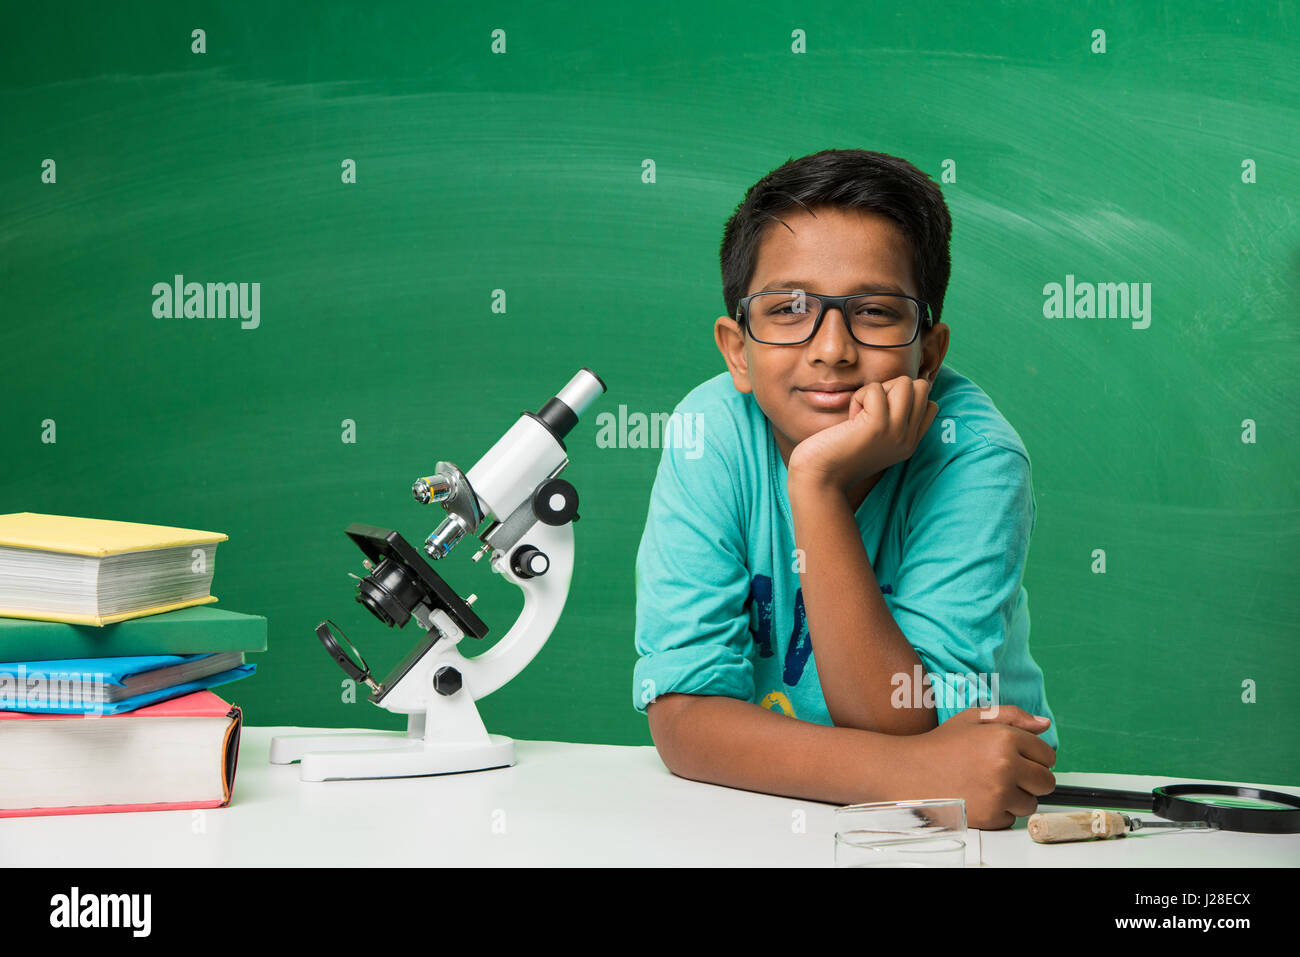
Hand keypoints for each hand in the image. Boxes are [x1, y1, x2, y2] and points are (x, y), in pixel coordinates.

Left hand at [787, 376, 938, 497]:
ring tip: (861, 412)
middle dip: (892, 388)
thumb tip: (897, 386)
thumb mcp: (874, 440)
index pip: (929, 405)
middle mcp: (908, 439)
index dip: (903, 398)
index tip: (878, 414)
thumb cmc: (837, 456)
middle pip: (920, 387)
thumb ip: (890, 420)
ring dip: (877, 390)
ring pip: (904, 383)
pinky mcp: (877, 425)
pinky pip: (875, 389)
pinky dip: (859, 397)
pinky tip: (850, 419)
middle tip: (870, 409)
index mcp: (909, 443)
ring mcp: (896, 432)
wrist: (820, 480)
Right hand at [909, 705, 1056, 829]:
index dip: (1034, 757)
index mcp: (1005, 738)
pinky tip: (980, 798)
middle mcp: (1006, 766)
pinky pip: (1012, 819)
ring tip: (989, 786)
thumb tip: (1044, 725)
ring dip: (1016, 798)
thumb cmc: (941, 745)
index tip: (1018, 758)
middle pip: (1046, 782)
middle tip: (1006, 774)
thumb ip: (1012, 715)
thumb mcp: (973, 718)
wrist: (909, 771)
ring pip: (1031, 804)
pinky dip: (1000, 812)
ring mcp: (999, 793)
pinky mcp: (990, 816)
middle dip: (1031, 780)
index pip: (1048, 755)